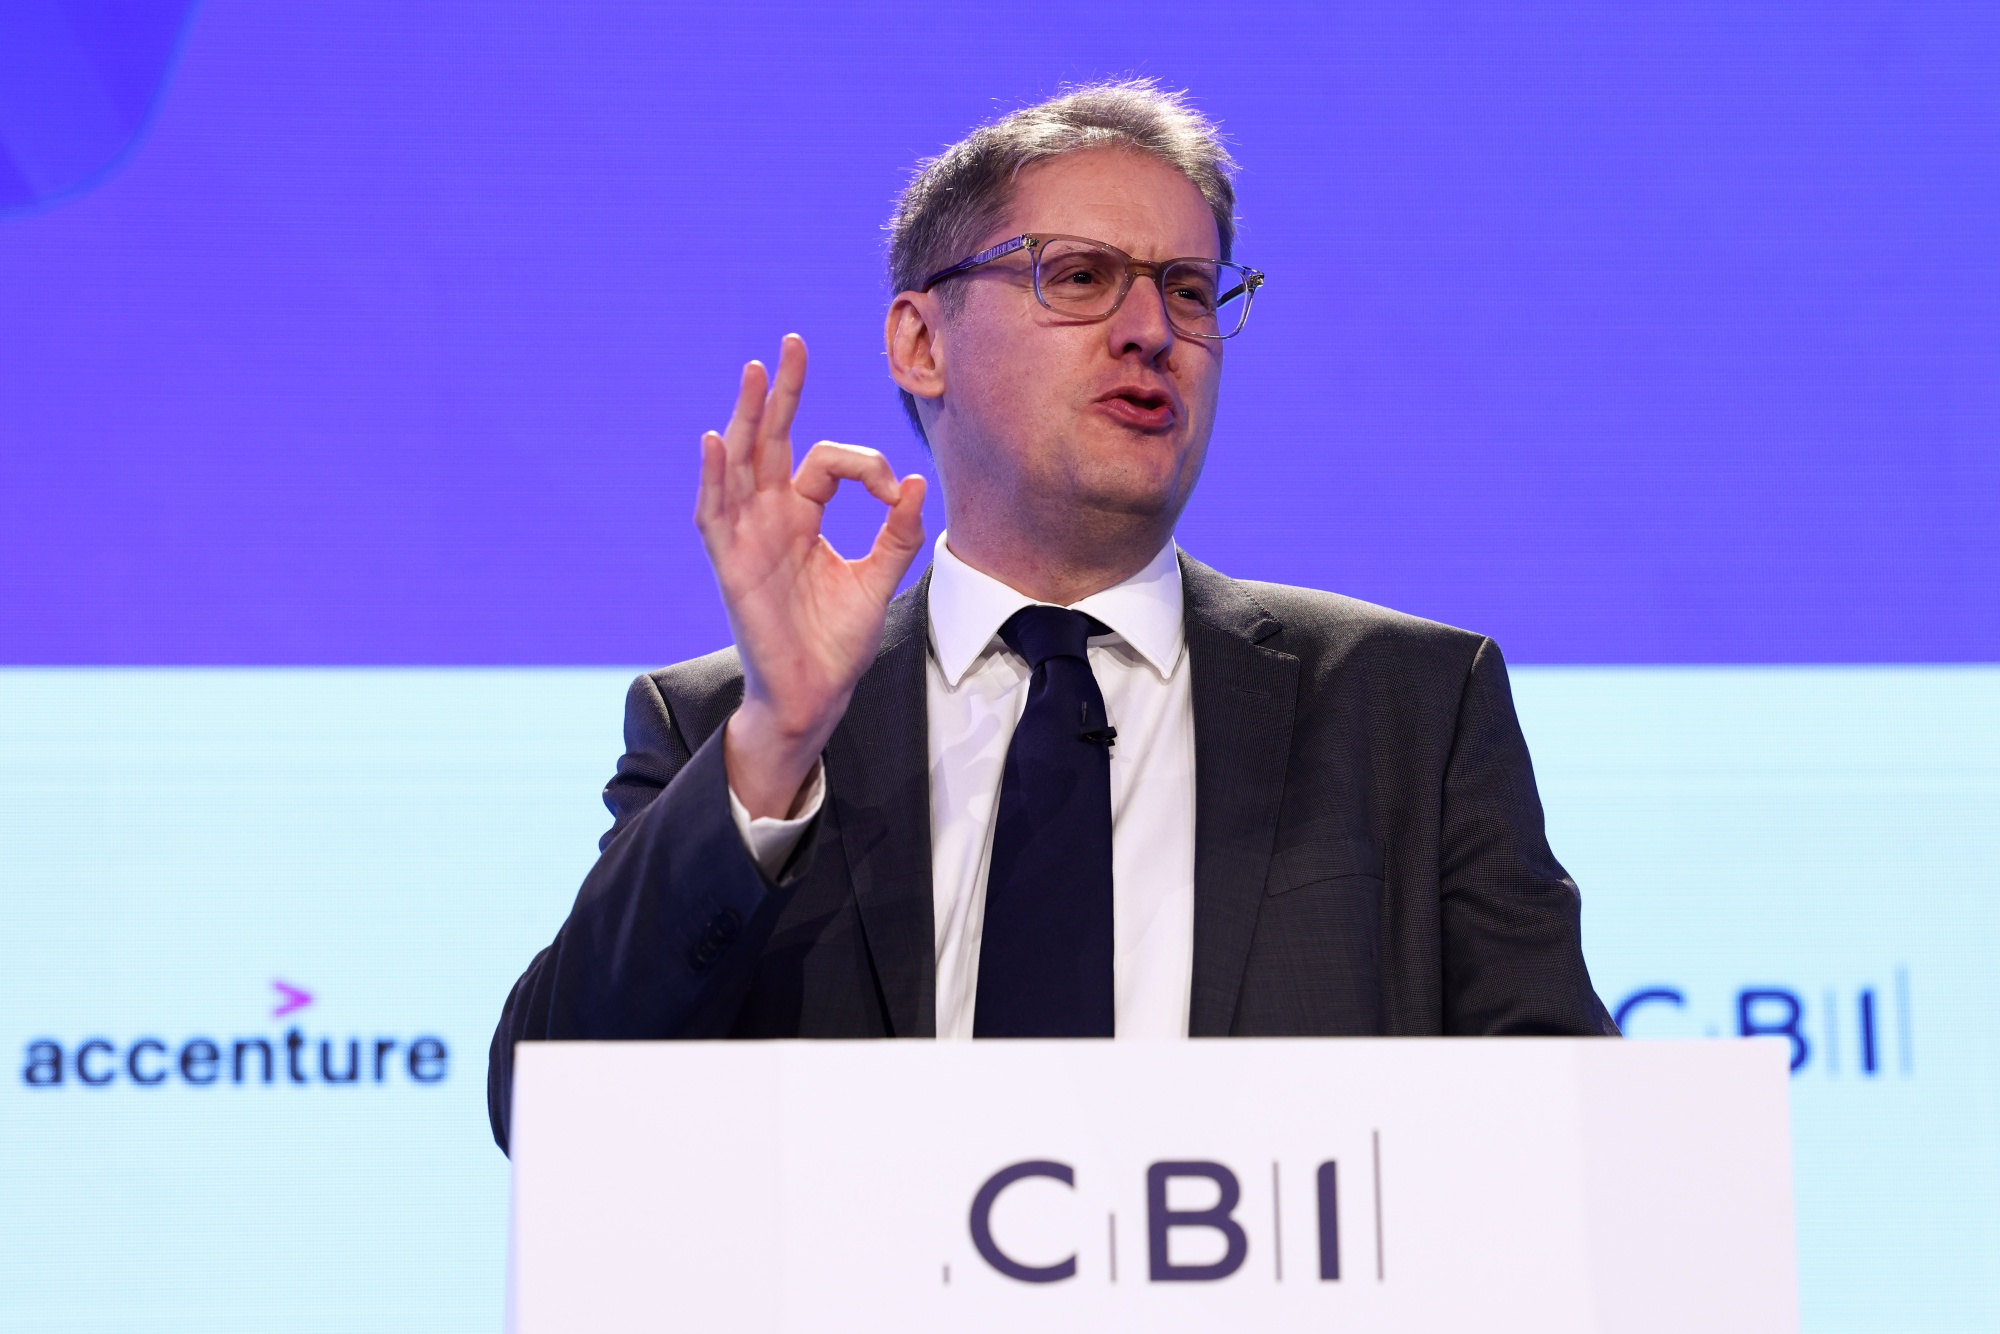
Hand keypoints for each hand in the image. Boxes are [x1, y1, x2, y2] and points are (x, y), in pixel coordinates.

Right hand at [696, 334, 926, 818]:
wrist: (815, 694)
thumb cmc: (838, 642)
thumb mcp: (878, 580)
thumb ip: (895, 532)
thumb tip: (912, 480)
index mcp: (804, 516)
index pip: (828, 462)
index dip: (863, 464)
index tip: (889, 488)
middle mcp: (771, 518)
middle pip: (771, 441)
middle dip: (781, 392)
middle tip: (791, 344)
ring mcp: (747, 538)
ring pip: (740, 464)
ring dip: (745, 417)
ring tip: (755, 371)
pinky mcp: (731, 565)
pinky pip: (714, 514)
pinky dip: (713, 477)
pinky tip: (715, 439)